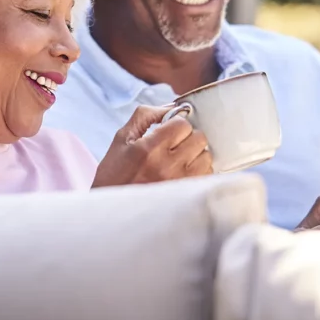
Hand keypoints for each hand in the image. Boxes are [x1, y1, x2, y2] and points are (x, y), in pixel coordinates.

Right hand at [92, 105, 212, 187]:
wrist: (111, 213)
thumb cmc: (115, 175)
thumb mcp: (121, 139)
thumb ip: (144, 116)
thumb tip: (171, 106)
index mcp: (149, 149)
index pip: (182, 124)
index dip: (176, 124)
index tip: (168, 131)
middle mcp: (167, 166)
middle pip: (199, 138)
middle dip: (187, 137)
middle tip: (174, 145)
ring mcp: (180, 183)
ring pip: (206, 156)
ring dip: (195, 154)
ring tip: (179, 161)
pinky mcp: (188, 196)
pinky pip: (208, 175)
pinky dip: (199, 171)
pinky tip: (183, 174)